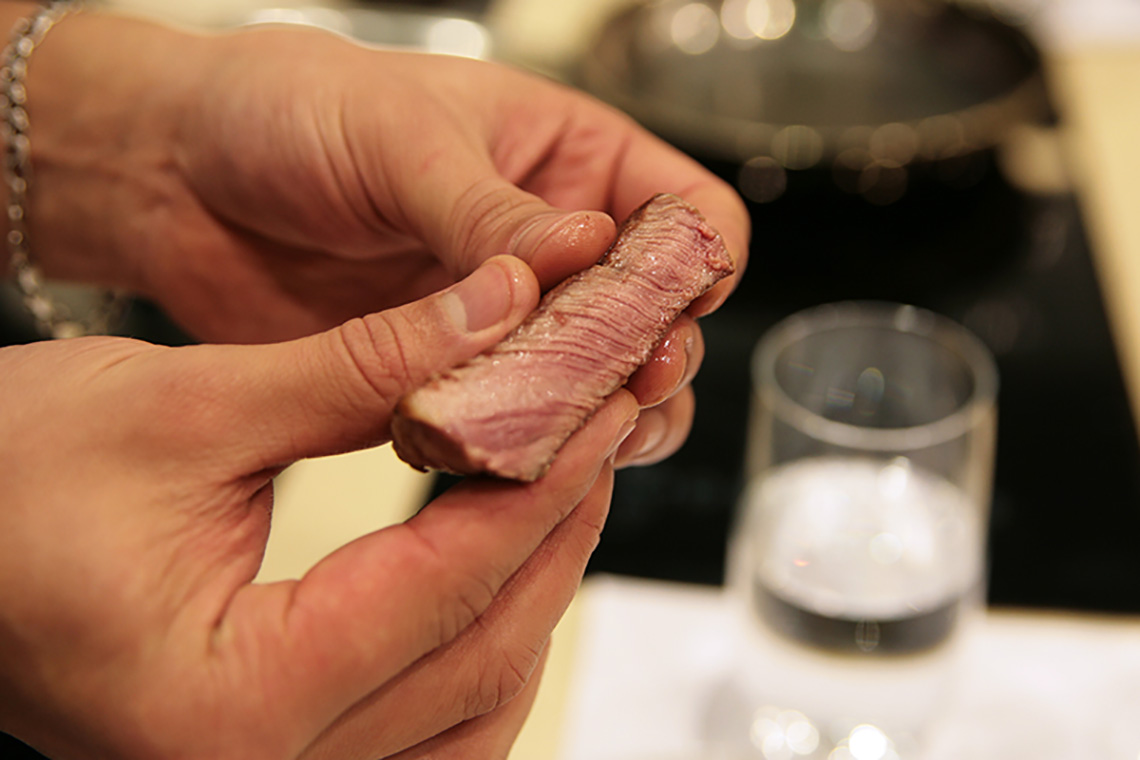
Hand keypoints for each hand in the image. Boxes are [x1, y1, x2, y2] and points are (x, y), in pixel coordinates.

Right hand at [0, 257, 639, 759]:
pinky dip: (483, 645)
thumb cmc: (2, 482)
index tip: (600, 402)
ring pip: (475, 703)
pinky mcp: (274, 755)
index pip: (450, 584)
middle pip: (480, 650)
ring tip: (564, 480)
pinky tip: (502, 568)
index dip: (542, 481)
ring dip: (532, 590)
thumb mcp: (181, 405)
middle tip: (600, 426)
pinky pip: (432, 729)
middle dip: (556, 528)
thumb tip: (495, 312)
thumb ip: (358, 368)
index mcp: (229, 701)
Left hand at [21, 10, 750, 466]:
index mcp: (565, 157)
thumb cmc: (290, 109)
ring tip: (580, 427)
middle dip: (650, 352)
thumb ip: (490, 213)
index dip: (694, 262)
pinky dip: (521, 443)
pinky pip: (512, 419)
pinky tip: (511, 450)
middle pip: (652, 314)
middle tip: (627, 382)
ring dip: (598, 411)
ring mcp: (503, 316)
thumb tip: (581, 254)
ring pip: (595, 381)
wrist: (178, 176)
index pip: (682, 211)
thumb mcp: (401, 138)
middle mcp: (548, 243)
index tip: (676, 306)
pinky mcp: (450, 372)